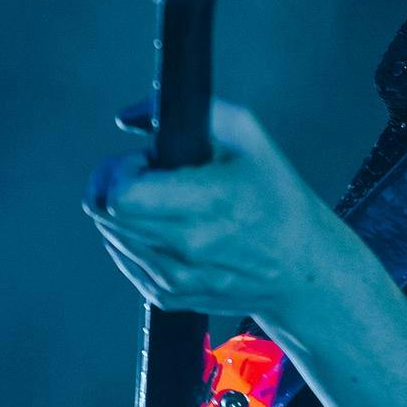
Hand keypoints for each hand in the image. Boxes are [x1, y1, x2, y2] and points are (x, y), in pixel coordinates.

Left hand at [84, 99, 363, 327]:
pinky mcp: (165, 297)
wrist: (301, 266)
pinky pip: (123, 257)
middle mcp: (187, 247)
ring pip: (110, 234)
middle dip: (119, 183)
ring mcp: (173, 279)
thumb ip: (192, 109)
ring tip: (169, 201)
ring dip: (126, 210)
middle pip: (106, 211)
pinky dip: (134, 237)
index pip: (120, 194)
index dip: (120, 169)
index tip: (147, 160)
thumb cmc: (275, 194)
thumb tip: (129, 117)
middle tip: (156, 175)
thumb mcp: (248, 135)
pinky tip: (171, 227)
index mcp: (209, 203)